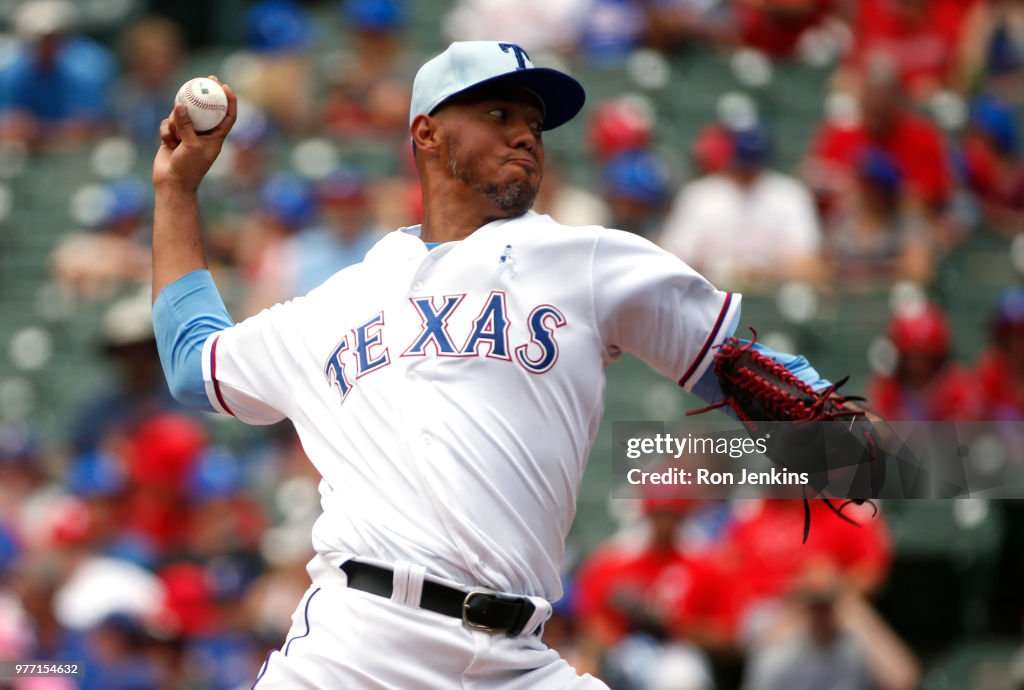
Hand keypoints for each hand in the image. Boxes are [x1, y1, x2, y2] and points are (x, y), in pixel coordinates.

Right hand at [153, 76, 236, 193]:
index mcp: (216, 138)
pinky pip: (168, 124)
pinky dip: (167, 131)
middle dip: (204, 94)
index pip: (227, 116)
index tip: (225, 86)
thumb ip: (186, 125)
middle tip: (204, 79)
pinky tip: (167, 142)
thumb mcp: (190, 146)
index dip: (229, 101)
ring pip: (182, 115)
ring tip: (176, 136)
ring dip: (176, 122)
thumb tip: (180, 105)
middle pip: (206, 110)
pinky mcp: (173, 136)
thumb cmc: (188, 168)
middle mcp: (203, 134)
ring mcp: (187, 134)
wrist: (171, 183)